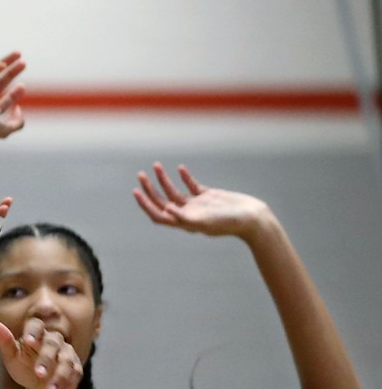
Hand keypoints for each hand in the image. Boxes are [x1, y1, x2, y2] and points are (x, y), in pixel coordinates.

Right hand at [0, 52, 26, 138]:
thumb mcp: (5, 130)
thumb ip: (17, 124)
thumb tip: (18, 109)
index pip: (2, 104)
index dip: (13, 95)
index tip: (22, 87)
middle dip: (11, 74)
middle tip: (24, 64)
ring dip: (5, 64)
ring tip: (19, 54)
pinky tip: (3, 65)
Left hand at [0, 317, 81, 388]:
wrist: (39, 386)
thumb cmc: (24, 366)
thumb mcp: (12, 358)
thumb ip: (5, 342)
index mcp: (37, 334)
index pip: (36, 325)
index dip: (33, 331)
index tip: (28, 341)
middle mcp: (54, 341)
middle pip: (53, 344)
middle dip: (46, 359)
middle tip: (38, 374)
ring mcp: (67, 354)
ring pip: (66, 361)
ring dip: (59, 376)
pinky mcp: (76, 368)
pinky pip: (74, 374)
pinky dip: (66, 384)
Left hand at [134, 162, 269, 238]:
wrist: (253, 218)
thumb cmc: (230, 223)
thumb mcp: (205, 222)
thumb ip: (185, 218)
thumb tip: (166, 210)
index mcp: (184, 223)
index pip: (158, 215)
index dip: (145, 205)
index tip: (136, 191)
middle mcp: (188, 214)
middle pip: (162, 201)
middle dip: (150, 189)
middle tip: (140, 175)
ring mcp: (198, 205)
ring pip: (174, 191)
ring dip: (164, 179)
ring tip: (155, 165)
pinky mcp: (208, 196)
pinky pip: (192, 185)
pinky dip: (185, 177)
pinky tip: (180, 168)